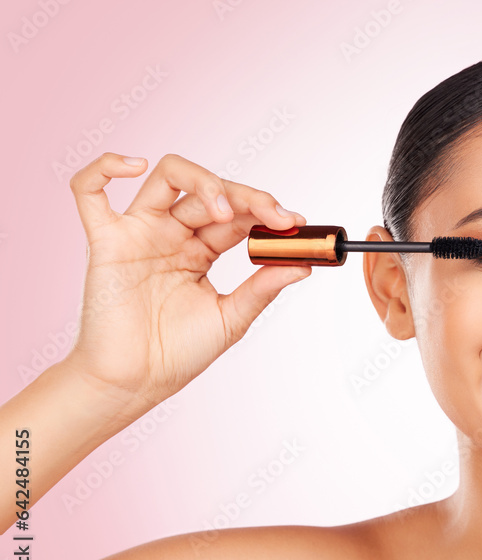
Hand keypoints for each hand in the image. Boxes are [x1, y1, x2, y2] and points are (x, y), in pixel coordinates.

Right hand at [64, 152, 310, 413]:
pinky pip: (89, 193)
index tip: (295, 224)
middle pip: (209, 191)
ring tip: (225, 209)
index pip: (236, 215)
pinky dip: (104, 168)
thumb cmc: (177, 353)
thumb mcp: (232, 317)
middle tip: (274, 217)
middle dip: (246, 198)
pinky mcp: (106, 242)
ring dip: (203, 181)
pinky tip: (133, 165)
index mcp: (201, 250)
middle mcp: (171, 235)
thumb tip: (303, 263)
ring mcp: (139, 234)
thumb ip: (263, 287)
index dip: (266, 212)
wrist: (136, 383)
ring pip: (167, 178)